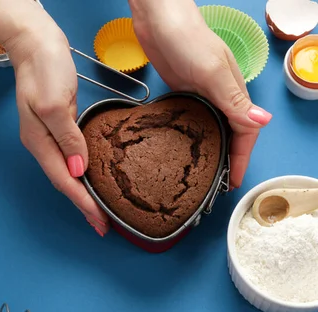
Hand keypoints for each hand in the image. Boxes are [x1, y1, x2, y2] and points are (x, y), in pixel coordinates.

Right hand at [5, 22, 108, 235]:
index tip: (99, 222)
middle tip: (103, 225)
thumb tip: (80, 170)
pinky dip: (83, 171)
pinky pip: (72, 155)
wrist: (35, 42)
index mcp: (40, 142)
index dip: (83, 204)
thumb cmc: (44, 69)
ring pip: (69, 171)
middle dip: (83, 205)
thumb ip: (68, 139)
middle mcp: (43, 143)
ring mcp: (50, 134)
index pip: (65, 181)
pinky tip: (93, 176)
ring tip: (100, 209)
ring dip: (84, 192)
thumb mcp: (56, 104)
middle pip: (65, 182)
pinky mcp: (59, 124)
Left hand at [129, 0, 271, 187]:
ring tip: (201, 173)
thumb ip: (233, 100)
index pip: (244, 133)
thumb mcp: (212, 72)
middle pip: (229, 133)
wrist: (159, 18)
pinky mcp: (182, 89)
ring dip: (210, 148)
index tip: (232, 182)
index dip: (240, 159)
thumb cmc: (187, 39)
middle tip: (215, 184)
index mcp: (233, 92)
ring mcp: (200, 92)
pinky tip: (181, 145)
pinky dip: (190, 134)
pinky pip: (191, 118)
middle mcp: (219, 95)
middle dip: (227, 159)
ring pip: (210, 127)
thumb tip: (261, 123)